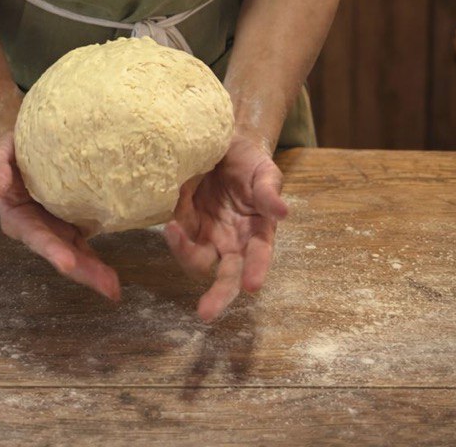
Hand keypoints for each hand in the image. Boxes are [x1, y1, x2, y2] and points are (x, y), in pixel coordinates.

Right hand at [0, 130, 120, 303]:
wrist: (23, 152)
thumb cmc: (9, 154)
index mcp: (17, 216)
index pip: (35, 235)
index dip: (50, 248)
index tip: (67, 263)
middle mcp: (38, 229)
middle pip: (60, 252)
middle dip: (81, 270)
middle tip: (107, 287)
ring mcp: (56, 229)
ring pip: (75, 254)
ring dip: (93, 272)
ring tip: (113, 290)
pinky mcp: (71, 224)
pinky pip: (83, 244)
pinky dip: (96, 261)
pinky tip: (111, 278)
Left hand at [163, 133, 288, 322]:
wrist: (223, 143)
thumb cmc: (251, 162)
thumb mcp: (265, 172)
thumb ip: (269, 193)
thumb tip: (284, 212)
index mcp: (257, 232)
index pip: (259, 256)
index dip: (256, 270)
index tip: (253, 285)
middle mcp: (231, 242)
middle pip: (226, 277)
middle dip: (218, 297)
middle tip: (206, 313)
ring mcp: (205, 235)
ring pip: (195, 260)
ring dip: (184, 252)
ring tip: (173, 229)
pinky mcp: (183, 222)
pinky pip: (177, 234)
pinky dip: (173, 232)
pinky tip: (171, 219)